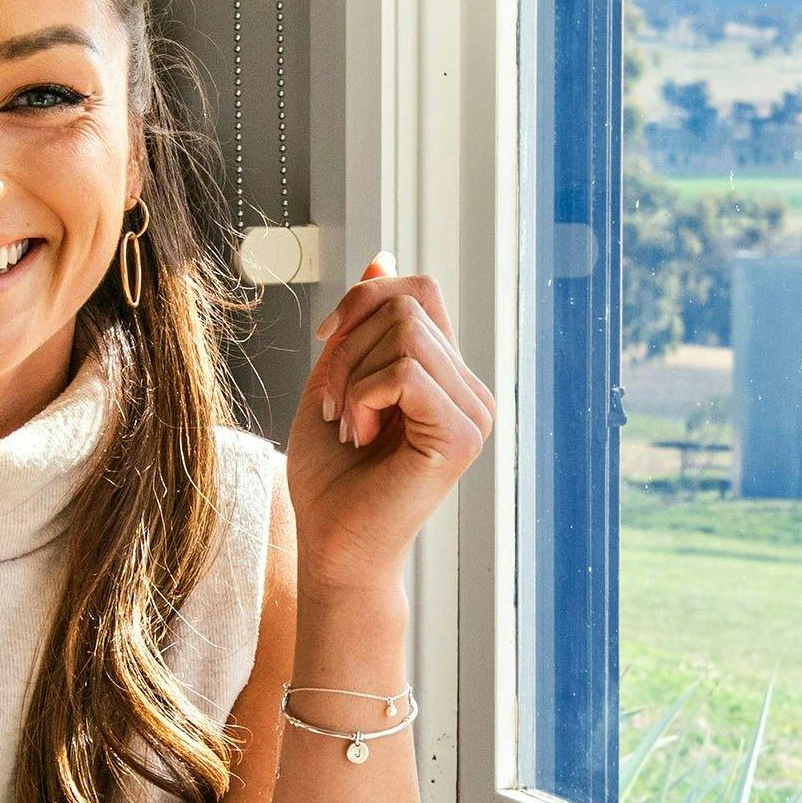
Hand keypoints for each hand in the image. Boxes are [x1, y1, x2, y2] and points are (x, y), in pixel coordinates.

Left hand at [290, 256, 488, 591]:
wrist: (332, 548)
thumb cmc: (330, 476)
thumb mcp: (338, 378)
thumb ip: (362, 324)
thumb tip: (383, 255)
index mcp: (446, 373)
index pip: (418, 289)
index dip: (363, 299)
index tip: (326, 342)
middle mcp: (470, 388)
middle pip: (407, 303)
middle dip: (348, 347)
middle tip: (334, 408)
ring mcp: (474, 411)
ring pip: (406, 330)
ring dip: (353, 375)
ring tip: (349, 426)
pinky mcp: (462, 435)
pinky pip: (407, 371)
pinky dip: (364, 396)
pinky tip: (361, 437)